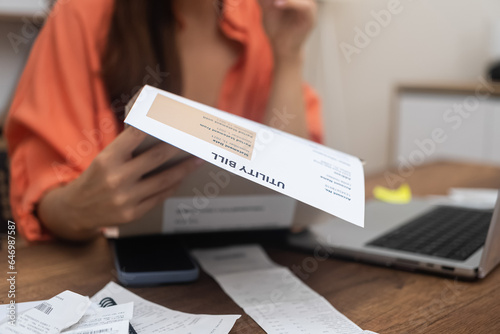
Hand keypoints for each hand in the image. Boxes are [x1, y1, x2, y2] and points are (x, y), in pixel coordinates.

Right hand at [38, 127, 202, 239]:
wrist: (75, 211)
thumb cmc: (95, 178)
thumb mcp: (103, 159)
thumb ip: (126, 149)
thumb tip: (158, 135)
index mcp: (107, 159)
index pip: (135, 137)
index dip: (156, 126)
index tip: (173, 120)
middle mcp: (116, 178)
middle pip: (156, 158)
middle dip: (178, 148)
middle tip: (194, 140)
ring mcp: (126, 198)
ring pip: (163, 180)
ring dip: (184, 169)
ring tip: (196, 161)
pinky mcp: (133, 213)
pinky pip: (160, 197)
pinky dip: (172, 186)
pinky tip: (181, 178)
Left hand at [258, 0, 316, 61]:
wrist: (282, 47)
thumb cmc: (276, 28)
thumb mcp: (267, 8)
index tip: (270, 1)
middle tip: (270, 2)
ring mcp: (309, 4)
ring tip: (272, 3)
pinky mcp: (311, 15)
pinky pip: (304, 5)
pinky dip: (290, 3)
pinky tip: (277, 4)